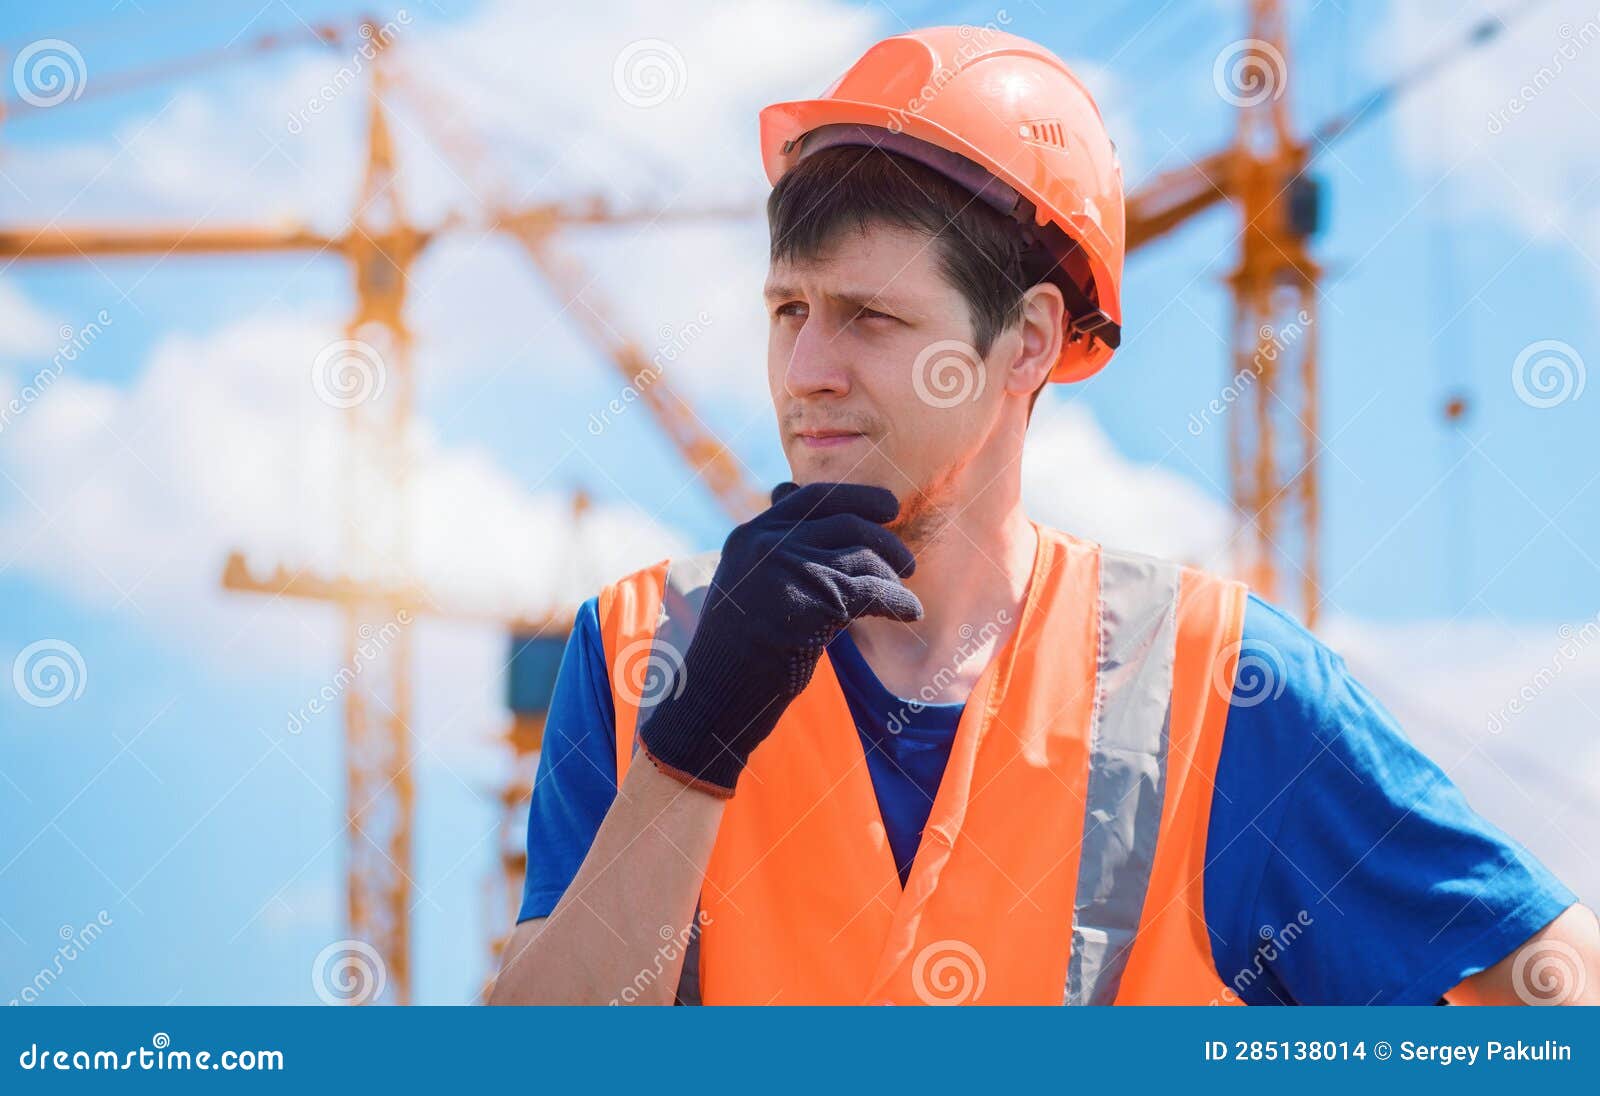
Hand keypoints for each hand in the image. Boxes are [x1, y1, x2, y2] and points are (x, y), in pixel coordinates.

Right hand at [638, 480, 922, 796]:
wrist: (718, 694)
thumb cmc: (735, 647)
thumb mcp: (745, 583)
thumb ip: (775, 550)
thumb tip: (797, 505)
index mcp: (750, 535)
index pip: (814, 497)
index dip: (858, 498)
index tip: (888, 507)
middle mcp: (769, 544)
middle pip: (847, 523)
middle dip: (885, 539)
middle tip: (906, 562)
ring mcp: (793, 569)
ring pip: (864, 557)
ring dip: (893, 575)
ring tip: (902, 592)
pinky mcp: (818, 601)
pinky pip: (875, 591)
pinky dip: (899, 602)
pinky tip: (910, 612)